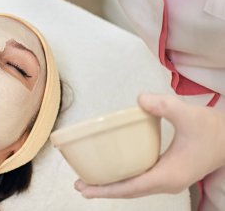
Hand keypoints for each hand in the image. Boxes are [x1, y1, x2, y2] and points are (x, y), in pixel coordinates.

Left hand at [74, 93, 224, 197]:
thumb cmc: (213, 130)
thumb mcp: (188, 114)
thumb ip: (164, 105)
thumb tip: (140, 99)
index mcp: (168, 174)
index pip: (131, 187)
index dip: (106, 189)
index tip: (85, 188)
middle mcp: (166, 183)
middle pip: (129, 191)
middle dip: (104, 190)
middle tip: (79, 186)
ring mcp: (168, 180)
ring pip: (135, 188)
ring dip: (113, 186)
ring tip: (91, 182)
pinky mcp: (169, 174)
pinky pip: (141, 181)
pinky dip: (125, 180)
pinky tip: (114, 173)